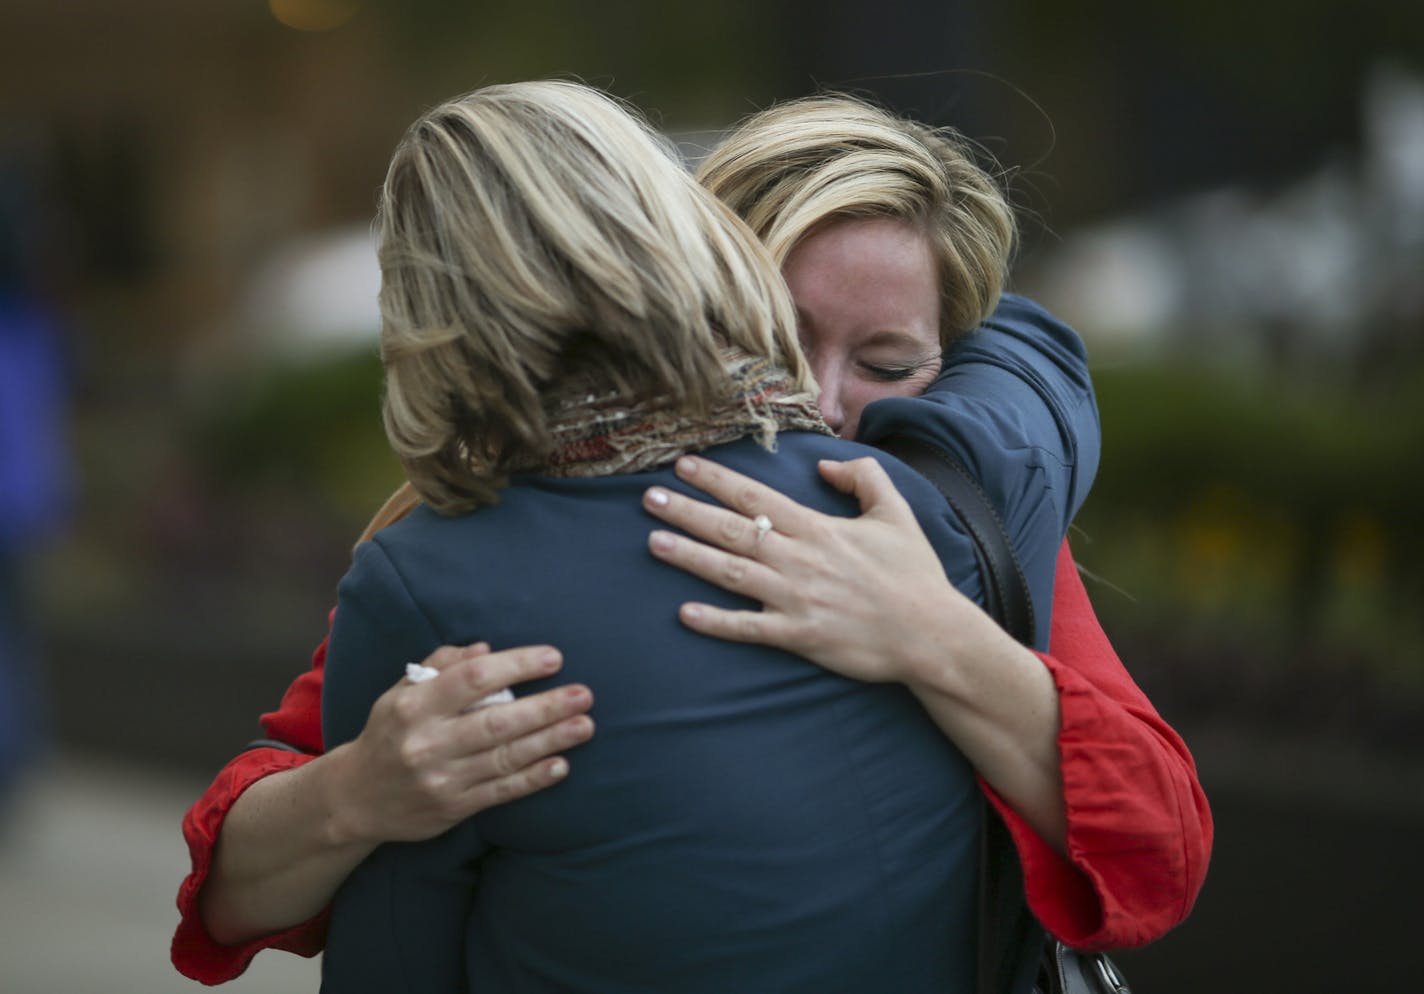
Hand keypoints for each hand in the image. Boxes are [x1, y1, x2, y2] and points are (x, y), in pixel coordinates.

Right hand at [330, 642, 594, 844]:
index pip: (473, 679)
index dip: (516, 665)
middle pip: (497, 722)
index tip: (553, 658)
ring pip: (505, 758)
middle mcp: (427, 743)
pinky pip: (502, 791)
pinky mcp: (453, 809)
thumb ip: (441, 665)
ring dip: (551, 741)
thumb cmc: (390, 732)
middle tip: (584, 694)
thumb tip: (486, 649)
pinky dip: (534, 778)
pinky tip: (561, 764)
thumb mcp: (401, 692)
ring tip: (584, 725)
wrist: (356, 798)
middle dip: (546, 707)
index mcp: (414, 706)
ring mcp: (441, 779)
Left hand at [643, 454, 979, 683]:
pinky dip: (715, 622)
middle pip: (731, 530)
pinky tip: (683, 613)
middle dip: (687, 512)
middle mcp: (798, 559)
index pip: (755, 496)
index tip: (683, 466)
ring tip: (653, 542)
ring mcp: (795, 599)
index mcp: (817, 528)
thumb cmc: (914, 574)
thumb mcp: (896, 512)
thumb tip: (825, 464)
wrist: (931, 634)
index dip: (716, 480)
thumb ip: (862, 477)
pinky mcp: (798, 635)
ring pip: (730, 573)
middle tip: (648, 498)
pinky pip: (748, 628)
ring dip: (688, 557)